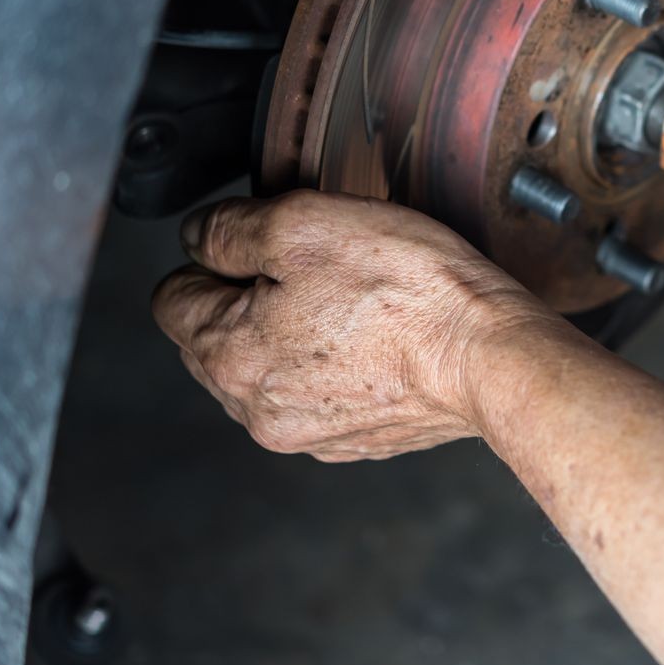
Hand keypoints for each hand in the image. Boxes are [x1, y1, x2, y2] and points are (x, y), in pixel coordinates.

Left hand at [151, 191, 559, 461]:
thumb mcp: (302, 223)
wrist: (491, 356)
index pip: (171, 298)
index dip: (213, 256)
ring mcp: (306, 434)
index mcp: (229, 358)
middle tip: (314, 268)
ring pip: (265, 368)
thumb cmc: (406, 289)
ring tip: (349, 303)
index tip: (264, 244)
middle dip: (247, 298)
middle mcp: (256, 412)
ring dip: (289, 332)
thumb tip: (198, 236)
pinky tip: (373, 338)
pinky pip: (315, 393)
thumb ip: (228, 228)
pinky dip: (332, 365)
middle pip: (213, 338)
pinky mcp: (353, 441)